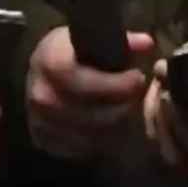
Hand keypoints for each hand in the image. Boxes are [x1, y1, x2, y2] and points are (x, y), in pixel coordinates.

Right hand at [27, 27, 152, 158]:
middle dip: (122, 105)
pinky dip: (101, 140)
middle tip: (135, 95)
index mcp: (49, 62)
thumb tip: (146, 43)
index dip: (116, 83)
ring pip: (93, 134)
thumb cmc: (72, 53)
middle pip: (94, 113)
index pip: (85, 81)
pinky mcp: (45, 141)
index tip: (138, 77)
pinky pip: (84, 149)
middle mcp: (41, 94)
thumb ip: (122, 41)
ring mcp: (40, 121)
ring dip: (115, 124)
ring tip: (123, 108)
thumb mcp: (91, 37)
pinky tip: (108, 124)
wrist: (41, 73)